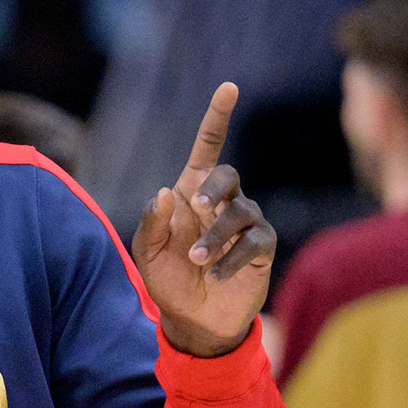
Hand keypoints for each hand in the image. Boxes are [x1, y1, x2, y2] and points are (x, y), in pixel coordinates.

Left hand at [131, 83, 276, 356]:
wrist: (192, 319)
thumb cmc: (167, 279)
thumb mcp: (147, 252)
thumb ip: (153, 222)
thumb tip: (167, 192)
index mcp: (190, 193)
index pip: (208, 147)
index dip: (218, 117)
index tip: (229, 88)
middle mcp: (220, 203)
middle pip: (228, 175)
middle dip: (215, 188)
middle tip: (198, 209)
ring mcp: (243, 224)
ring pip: (240, 212)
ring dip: (216, 236)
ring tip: (197, 260)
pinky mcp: (260, 249)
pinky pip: (254, 241)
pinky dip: (231, 258)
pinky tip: (214, 274)